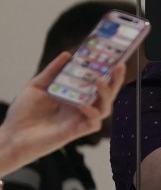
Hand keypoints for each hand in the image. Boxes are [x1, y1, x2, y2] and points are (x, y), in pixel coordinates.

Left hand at [0, 53, 124, 174]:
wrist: (12, 134)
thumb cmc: (23, 113)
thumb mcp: (36, 86)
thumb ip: (52, 71)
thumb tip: (67, 55)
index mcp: (74, 96)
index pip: (96, 83)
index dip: (107, 72)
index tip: (114, 58)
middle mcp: (80, 107)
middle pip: (106, 94)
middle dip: (116, 80)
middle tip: (119, 66)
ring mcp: (79, 119)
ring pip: (105, 108)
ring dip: (105, 94)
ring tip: (99, 81)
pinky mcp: (76, 131)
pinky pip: (93, 122)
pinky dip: (91, 112)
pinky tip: (83, 104)